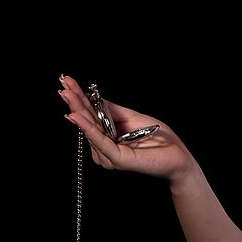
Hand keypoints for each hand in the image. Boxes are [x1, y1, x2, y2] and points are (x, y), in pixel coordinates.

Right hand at [58, 74, 196, 183]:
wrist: (178, 155)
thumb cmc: (159, 138)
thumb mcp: (132, 117)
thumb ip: (112, 110)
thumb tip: (93, 98)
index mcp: (108, 138)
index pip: (90, 117)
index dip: (78, 99)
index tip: (66, 81)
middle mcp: (105, 149)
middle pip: (87, 122)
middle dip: (74, 102)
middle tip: (62, 85)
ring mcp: (110, 156)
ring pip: (91, 131)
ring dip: (79, 111)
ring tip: (69, 94)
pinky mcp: (118, 159)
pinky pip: (101, 141)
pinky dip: (89, 128)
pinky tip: (78, 117)